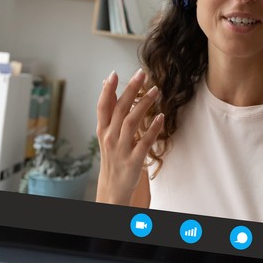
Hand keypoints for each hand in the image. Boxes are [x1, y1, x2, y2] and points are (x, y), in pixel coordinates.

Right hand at [94, 69, 162, 204]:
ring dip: (144, 105)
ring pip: (131, 122)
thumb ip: (109, 111)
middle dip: (130, 90)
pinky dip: (153, 129)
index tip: (114, 74)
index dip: (107, 90)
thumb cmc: (112, 158)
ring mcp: (121, 149)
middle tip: (142, 74)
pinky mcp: (133, 161)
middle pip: (119, 110)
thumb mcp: (106, 134)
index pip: (102, 107)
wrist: (113, 188)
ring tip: (156, 90)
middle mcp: (109, 138)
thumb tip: (107, 85)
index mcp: (103, 130)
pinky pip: (144, 142)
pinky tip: (161, 117)